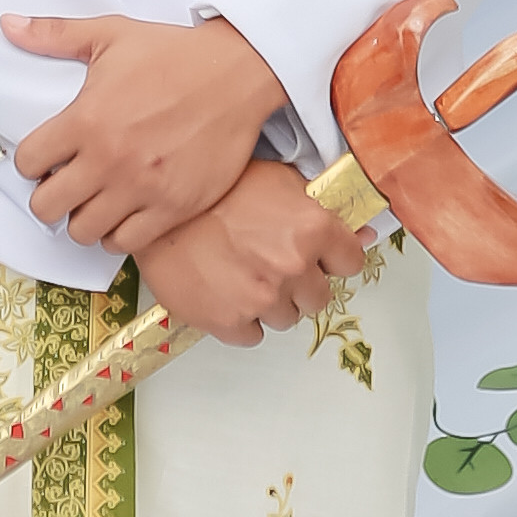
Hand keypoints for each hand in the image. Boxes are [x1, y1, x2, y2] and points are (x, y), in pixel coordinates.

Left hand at [5, 12, 286, 257]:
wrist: (237, 73)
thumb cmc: (172, 53)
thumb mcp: (110, 34)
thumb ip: (54, 34)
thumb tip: (7, 24)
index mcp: (86, 120)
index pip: (27, 163)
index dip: (31, 162)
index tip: (46, 158)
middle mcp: (109, 160)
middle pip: (47, 207)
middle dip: (48, 197)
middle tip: (65, 184)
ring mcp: (142, 188)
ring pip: (84, 231)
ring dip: (82, 218)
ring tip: (94, 200)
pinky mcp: (174, 207)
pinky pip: (126, 243)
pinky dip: (118, 233)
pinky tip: (123, 212)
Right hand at [138, 176, 374, 354]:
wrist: (157, 213)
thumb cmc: (213, 191)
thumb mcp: (276, 180)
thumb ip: (320, 208)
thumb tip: (360, 233)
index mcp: (311, 229)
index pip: (351, 262)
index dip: (334, 258)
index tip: (320, 257)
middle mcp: (292, 266)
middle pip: (319, 296)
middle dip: (301, 282)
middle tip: (272, 263)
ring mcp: (261, 298)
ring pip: (287, 318)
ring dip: (271, 301)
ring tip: (244, 274)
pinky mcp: (229, 322)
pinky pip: (252, 335)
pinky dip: (242, 320)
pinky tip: (227, 292)